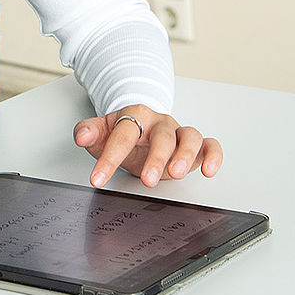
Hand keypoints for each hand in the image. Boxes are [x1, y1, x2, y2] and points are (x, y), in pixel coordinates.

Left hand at [73, 105, 222, 188]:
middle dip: (156, 158)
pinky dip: (213, 155)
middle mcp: (159, 122)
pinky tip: (207, 170)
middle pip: (162, 136)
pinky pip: (210, 144)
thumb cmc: (122, 131)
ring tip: (176, 174)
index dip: (109, 158)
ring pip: (189, 137)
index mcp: (135, 114)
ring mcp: (178, 131)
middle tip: (147, 180)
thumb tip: (81, 136)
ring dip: (185, 156)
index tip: (98, 179)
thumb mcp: (101, 131)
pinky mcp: (196, 144)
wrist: (141, 126)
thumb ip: (88, 131)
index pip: (123, 135)